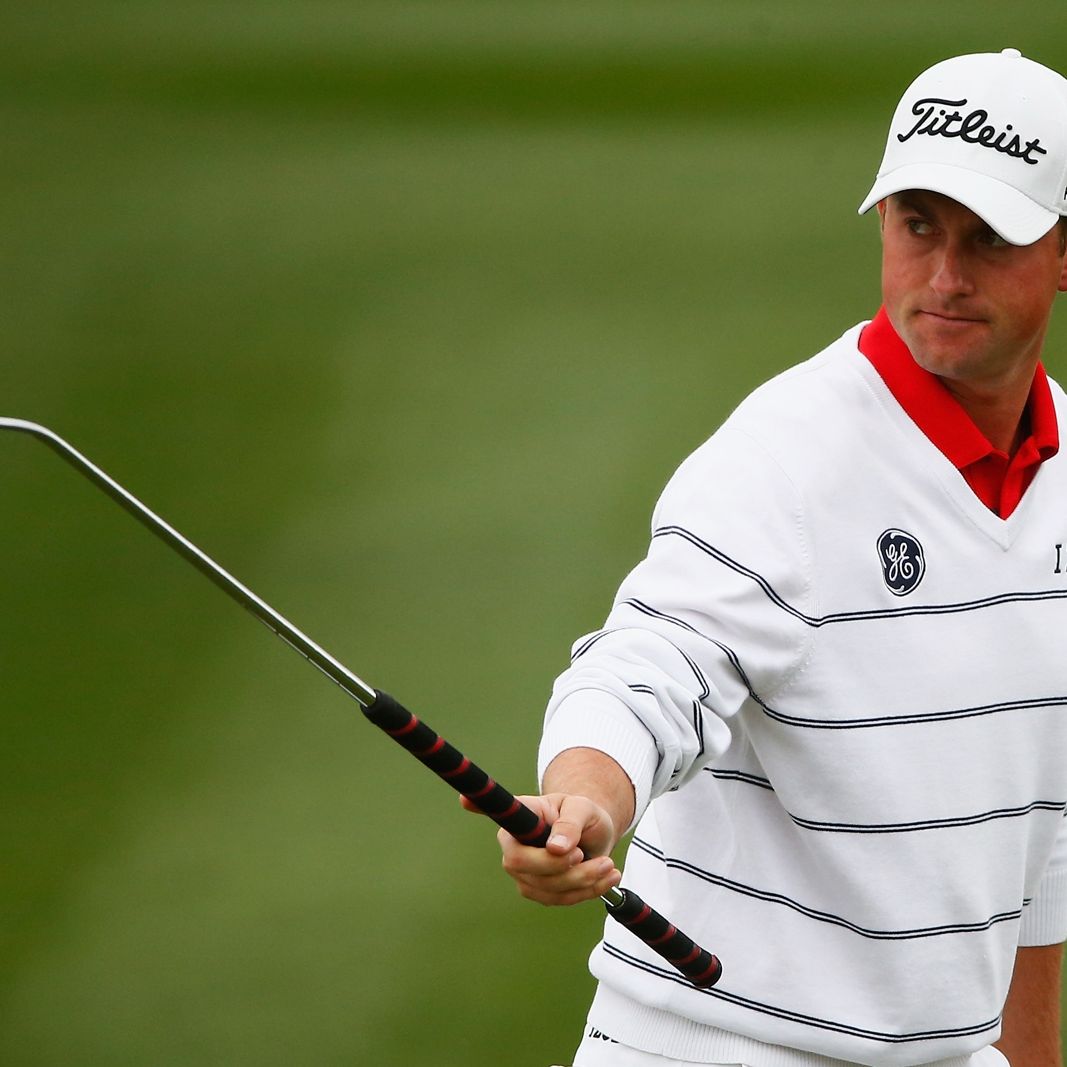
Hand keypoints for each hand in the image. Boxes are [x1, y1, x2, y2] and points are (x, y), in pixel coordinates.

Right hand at [461, 791, 622, 905]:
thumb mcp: (582, 808)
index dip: (477, 807)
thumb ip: (570, 823)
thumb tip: (556, 847)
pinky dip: (588, 891)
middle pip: (523, 867)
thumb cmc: (582, 814)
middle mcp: (514, 846)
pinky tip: (608, 878)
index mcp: (519, 817)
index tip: (463, 799)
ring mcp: (525, 873)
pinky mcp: (541, 891)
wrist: (594, 835)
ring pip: (547, 889)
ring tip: (609, 865)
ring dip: (583, 881)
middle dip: (560, 868)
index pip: (498, 817)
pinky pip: (561, 900)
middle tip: (586, 855)